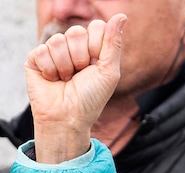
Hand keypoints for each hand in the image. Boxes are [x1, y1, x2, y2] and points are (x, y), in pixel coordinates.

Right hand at [24, 14, 126, 163]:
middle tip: (79, 75)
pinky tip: (52, 80)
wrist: (68, 119)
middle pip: (77, 32)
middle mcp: (73, 48)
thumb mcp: (108, 72)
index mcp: (92, 49)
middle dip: (81, 58)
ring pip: (59, 41)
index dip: (96, 47)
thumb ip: (113, 43)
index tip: (96, 66)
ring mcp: (53, 52)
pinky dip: (50, 69)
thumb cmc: (90, 100)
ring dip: (65, 66)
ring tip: (66, 80)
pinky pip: (42, 50)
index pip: (96, 27)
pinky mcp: (36, 58)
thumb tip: (122, 16)